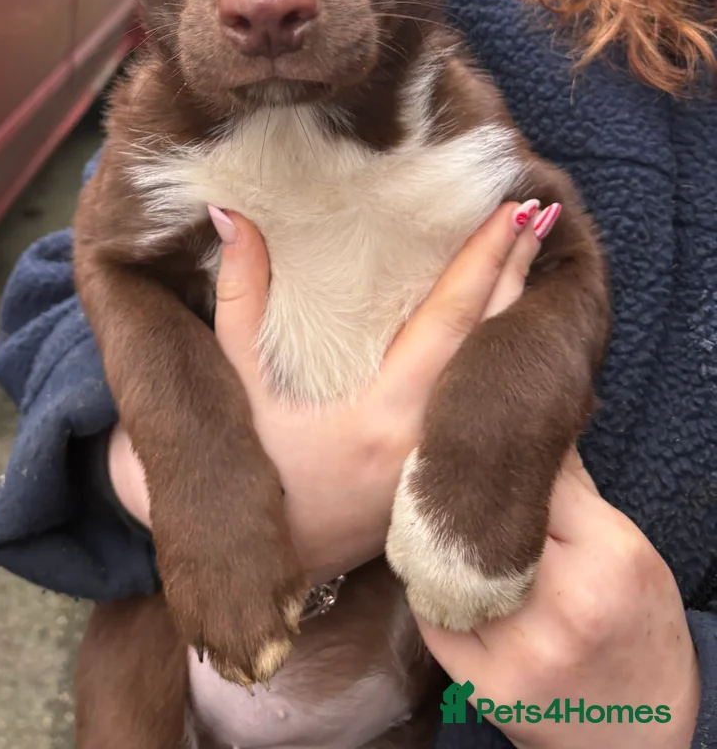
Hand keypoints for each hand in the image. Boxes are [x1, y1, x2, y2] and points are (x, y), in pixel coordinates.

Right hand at [108, 199, 546, 579]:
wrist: (269, 557)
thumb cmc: (253, 463)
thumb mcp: (237, 377)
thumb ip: (240, 294)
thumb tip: (230, 212)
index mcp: (384, 412)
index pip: (451, 320)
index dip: (485, 262)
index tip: (510, 212)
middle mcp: (428, 441)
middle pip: (491, 344)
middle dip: (518, 274)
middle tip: (540, 214)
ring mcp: (445, 466)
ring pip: (501, 381)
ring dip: (518, 314)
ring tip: (536, 255)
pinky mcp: (448, 480)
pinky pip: (494, 412)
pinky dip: (508, 365)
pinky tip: (517, 328)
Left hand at [417, 452, 699, 748]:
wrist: (640, 734)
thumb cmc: (638, 628)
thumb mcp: (629, 550)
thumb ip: (575, 490)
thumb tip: (530, 429)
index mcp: (609, 560)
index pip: (533, 479)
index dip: (504, 455)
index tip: (483, 436)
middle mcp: (565, 607)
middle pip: (486, 519)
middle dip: (464, 491)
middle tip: (443, 462)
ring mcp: (521, 651)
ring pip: (449, 562)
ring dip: (436, 533)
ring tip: (430, 509)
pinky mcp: (484, 686)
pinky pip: (433, 612)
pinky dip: (428, 584)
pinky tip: (430, 565)